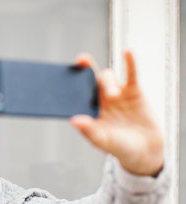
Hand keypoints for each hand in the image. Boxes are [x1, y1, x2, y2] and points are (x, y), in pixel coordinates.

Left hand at [70, 50, 163, 175]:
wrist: (144, 150)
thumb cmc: (119, 147)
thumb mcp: (103, 141)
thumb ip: (89, 130)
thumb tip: (73, 120)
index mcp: (88, 110)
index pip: (76, 94)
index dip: (69, 85)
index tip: (62, 77)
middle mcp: (100, 99)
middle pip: (89, 79)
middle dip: (84, 68)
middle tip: (80, 60)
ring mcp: (116, 93)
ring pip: (107, 77)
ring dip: (109, 82)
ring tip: (114, 95)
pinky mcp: (134, 91)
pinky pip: (131, 74)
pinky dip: (129, 62)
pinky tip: (127, 51)